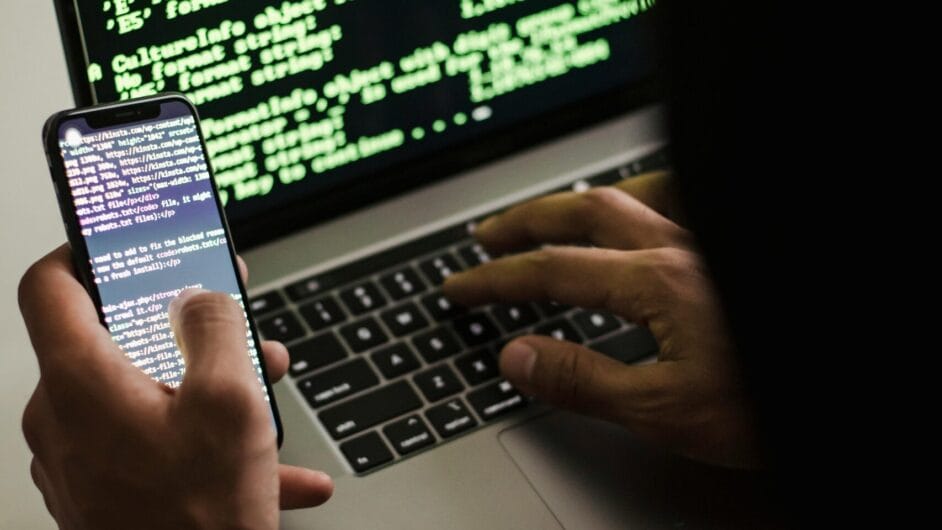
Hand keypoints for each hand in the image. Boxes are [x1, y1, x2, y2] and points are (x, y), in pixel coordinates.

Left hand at [19, 246, 332, 529]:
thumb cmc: (199, 516)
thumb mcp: (231, 400)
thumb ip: (215, 327)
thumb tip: (200, 296)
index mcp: (81, 383)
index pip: (48, 286)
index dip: (83, 250)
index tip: (117, 241)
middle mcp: (64, 419)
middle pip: (114, 341)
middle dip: (182, 327)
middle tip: (229, 319)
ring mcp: (79, 460)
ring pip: (142, 394)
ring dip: (203, 385)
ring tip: (264, 395)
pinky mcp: (101, 490)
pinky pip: (153, 443)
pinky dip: (203, 440)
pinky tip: (271, 464)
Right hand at [443, 172, 758, 467]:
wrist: (848, 395)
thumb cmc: (769, 403)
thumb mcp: (665, 411)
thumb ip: (584, 380)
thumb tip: (517, 357)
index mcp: (658, 283)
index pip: (554, 272)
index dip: (497, 279)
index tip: (461, 287)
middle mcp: (682, 248)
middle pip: (584, 213)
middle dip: (526, 223)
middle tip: (487, 238)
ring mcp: (709, 243)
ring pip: (631, 195)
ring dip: (578, 202)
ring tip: (550, 215)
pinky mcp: (728, 252)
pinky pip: (679, 200)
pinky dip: (643, 197)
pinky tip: (638, 211)